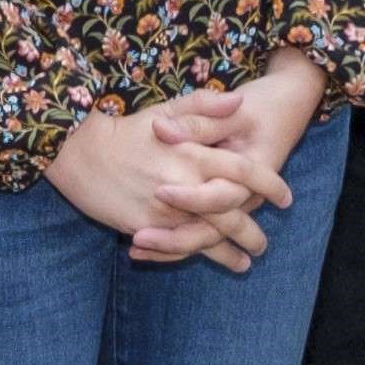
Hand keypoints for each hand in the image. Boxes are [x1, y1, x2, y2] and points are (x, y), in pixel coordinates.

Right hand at [52, 90, 293, 268]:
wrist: (79, 151)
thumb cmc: (126, 129)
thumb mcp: (167, 111)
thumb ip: (205, 107)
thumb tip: (239, 102)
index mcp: (194, 153)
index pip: (244, 173)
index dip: (269, 185)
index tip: (286, 198)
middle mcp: (184, 185)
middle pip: (232, 215)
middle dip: (252, 233)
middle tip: (264, 245)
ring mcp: (165, 211)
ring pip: (207, 238)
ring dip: (229, 253)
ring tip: (245, 263)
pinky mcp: (145, 227)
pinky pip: (177, 247)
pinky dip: (194, 256)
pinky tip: (205, 262)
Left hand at [138, 49, 327, 263]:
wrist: (287, 108)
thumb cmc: (263, 105)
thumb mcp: (236, 109)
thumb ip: (201, 118)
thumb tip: (162, 129)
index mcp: (252, 173)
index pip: (222, 196)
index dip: (192, 197)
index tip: (161, 192)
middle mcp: (245, 196)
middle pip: (212, 228)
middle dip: (176, 238)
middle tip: (140, 237)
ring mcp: (234, 204)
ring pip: (206, 236)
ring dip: (171, 245)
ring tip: (136, 245)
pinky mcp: (223, 205)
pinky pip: (200, 231)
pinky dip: (173, 240)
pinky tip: (140, 246)